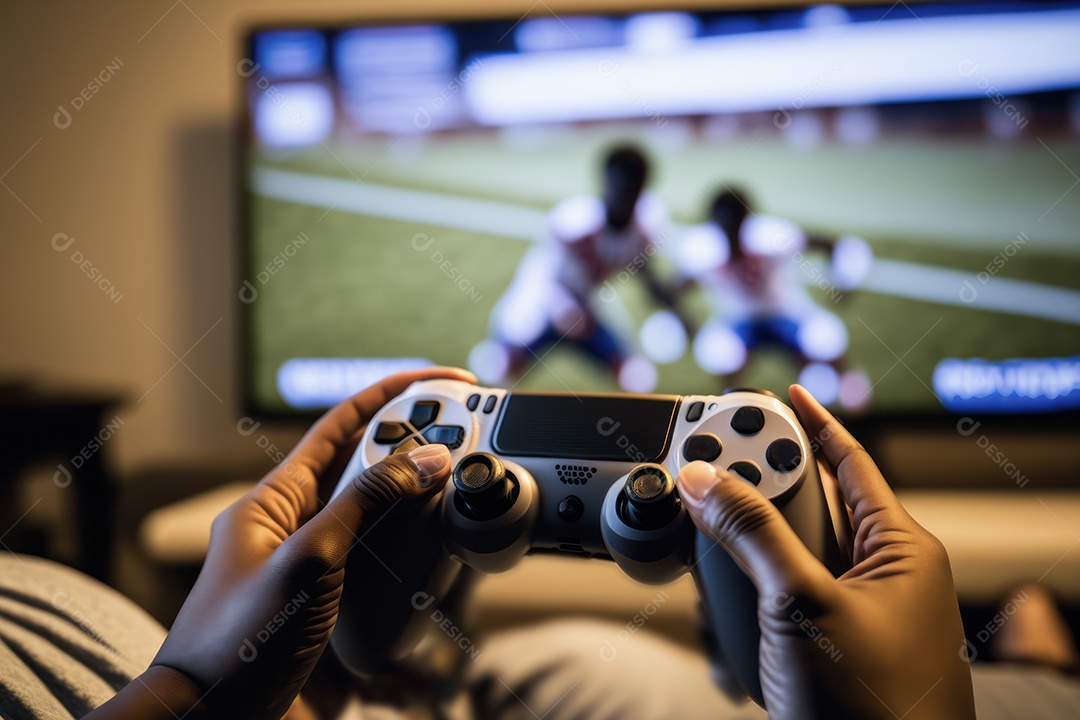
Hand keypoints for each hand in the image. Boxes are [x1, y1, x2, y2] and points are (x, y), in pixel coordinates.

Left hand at [89, 367, 474, 719]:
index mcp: (277, 501)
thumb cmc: (235, 643)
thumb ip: (366, 504)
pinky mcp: (342, 616)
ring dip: (425, 514)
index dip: (389, 395)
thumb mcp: (307, 559)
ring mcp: (325, 574)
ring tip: (465, 501)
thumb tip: (425, 458)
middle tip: (467, 439)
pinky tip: (444, 584)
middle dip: (418, 451)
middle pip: (371, 472)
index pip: (339, 427)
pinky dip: (421, 580)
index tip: (438, 380)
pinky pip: (391, 584)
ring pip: (388, 527)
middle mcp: (302, 530)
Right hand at [676, 384, 975, 719]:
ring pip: (790, 555)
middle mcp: (881, 577)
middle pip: (812, 505)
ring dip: (747, 547)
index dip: (814, 422)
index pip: (851, 463)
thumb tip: (705, 480)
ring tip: (709, 534)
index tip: (781, 393)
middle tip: (715, 461)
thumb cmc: (873, 706)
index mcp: (901, 550)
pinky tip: (723, 599)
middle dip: (760, 487)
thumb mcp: (803, 604)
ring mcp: (854, 614)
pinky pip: (784, 597)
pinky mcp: (828, 647)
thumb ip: (753, 534)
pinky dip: (750, 591)